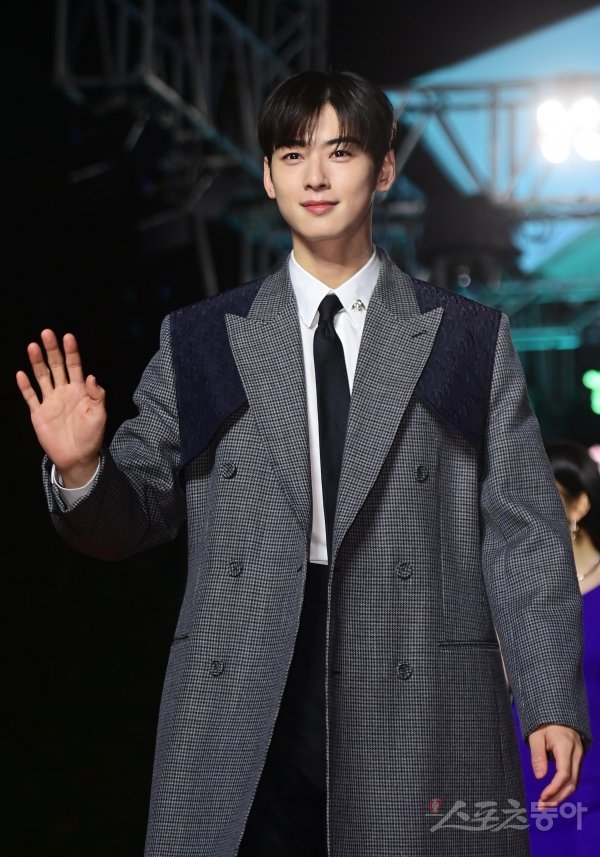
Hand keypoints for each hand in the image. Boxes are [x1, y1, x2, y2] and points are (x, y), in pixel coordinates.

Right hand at [16, 329, 105, 485]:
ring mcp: (50, 401)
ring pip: (42, 377)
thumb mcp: (99, 416)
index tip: (68, 336)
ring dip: (37, 362)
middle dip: (52, 350)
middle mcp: (64, 392)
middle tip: (47, 333)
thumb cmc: (91, 436)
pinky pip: (30, 397)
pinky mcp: (39, 413)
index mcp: (80, 391)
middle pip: (56, 367)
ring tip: (32, 346)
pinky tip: (21, 374)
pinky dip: (25, 386)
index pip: (75, 366)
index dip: (71, 352)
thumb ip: (96, 396)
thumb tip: (91, 376)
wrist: (77, 458)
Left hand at [528, 723, 583, 808]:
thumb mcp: (536, 736)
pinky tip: (554, 795)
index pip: (564, 774)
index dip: (554, 788)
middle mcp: (576, 754)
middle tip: (542, 807)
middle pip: (572, 782)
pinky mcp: (577, 760)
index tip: (542, 797)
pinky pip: (574, 778)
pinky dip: (564, 788)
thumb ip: (538, 755)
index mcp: (566, 747)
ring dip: (561, 796)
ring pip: (575, 782)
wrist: (558, 713)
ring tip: (545, 805)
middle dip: (558, 797)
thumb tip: (539, 777)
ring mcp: (579, 757)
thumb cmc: (544, 724)